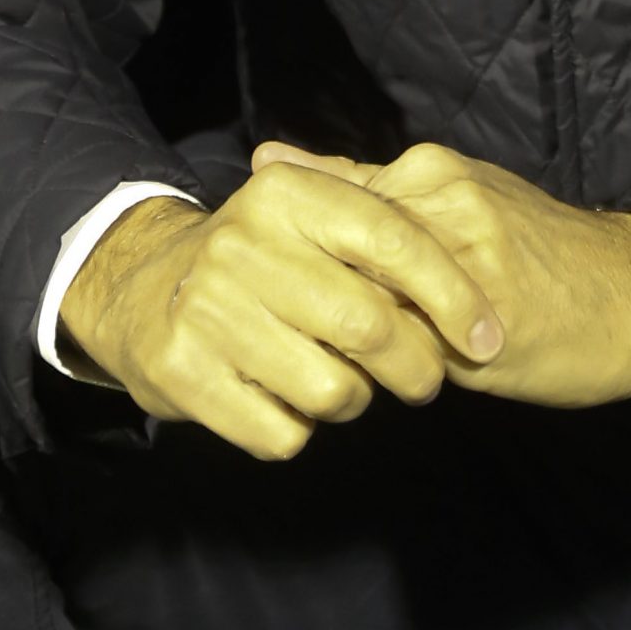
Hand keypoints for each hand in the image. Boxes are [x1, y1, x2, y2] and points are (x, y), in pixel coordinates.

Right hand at [58, 163, 505, 460]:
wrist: (141, 292)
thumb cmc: (259, 257)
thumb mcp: (308, 217)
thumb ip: (384, 223)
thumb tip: (478, 242)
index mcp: (286, 195)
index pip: (393, 240)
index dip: (453, 295)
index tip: (488, 339)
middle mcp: (242, 245)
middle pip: (370, 324)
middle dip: (417, 365)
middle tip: (426, 378)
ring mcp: (206, 311)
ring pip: (332, 389)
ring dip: (357, 401)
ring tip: (346, 383)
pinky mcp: (183, 375)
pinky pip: (282, 434)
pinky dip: (301, 431)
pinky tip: (287, 401)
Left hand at [251, 140, 630, 408]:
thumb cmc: (544, 254)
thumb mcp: (464, 200)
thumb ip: (374, 191)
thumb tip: (273, 162)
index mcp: (430, 171)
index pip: (322, 201)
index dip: (286, 249)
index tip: (255, 273)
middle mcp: (440, 205)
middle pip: (331, 251)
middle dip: (297, 294)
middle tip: (276, 328)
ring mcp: (459, 264)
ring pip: (361, 299)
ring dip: (335, 334)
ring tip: (322, 357)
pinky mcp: (479, 325)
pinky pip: (403, 346)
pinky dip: (375, 364)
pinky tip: (367, 378)